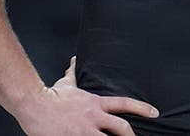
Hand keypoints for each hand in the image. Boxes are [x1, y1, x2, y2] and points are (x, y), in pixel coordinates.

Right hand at [15, 57, 158, 135]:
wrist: (33, 104)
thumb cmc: (50, 95)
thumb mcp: (66, 84)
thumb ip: (74, 74)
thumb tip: (74, 61)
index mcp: (96, 103)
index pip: (125, 104)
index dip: (142, 108)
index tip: (155, 113)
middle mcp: (93, 117)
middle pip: (122, 127)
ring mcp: (84, 131)